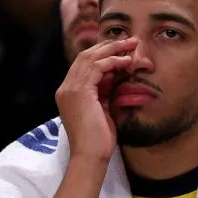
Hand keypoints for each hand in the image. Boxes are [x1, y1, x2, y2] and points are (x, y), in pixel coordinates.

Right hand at [55, 38, 137, 160]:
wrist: (91, 156)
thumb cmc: (99, 139)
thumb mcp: (103, 110)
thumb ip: (106, 93)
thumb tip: (117, 77)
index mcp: (69, 92)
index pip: (85, 65)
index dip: (104, 55)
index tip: (124, 51)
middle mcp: (65, 88)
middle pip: (86, 56)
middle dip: (109, 46)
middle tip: (130, 41)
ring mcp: (70, 89)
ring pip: (90, 57)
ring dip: (113, 49)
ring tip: (132, 45)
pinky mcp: (79, 92)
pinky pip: (96, 67)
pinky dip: (112, 61)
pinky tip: (127, 61)